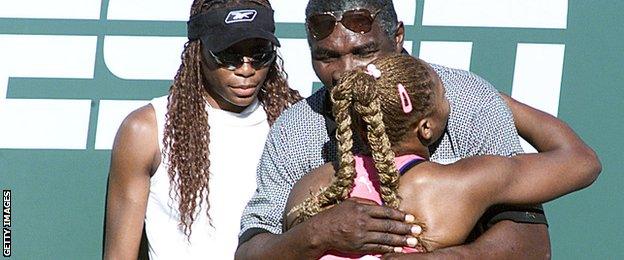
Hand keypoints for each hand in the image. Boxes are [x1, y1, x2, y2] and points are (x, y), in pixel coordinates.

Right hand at [305, 197, 422, 255]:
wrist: (321, 231)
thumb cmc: (336, 214)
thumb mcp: (351, 202)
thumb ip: (367, 203)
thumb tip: (383, 206)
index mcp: (362, 210)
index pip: (385, 212)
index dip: (399, 215)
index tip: (410, 217)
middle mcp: (363, 223)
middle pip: (388, 226)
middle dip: (405, 228)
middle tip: (417, 230)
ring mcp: (361, 236)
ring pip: (385, 238)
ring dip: (400, 240)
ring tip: (412, 241)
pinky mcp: (359, 247)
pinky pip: (377, 248)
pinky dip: (389, 249)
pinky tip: (398, 249)